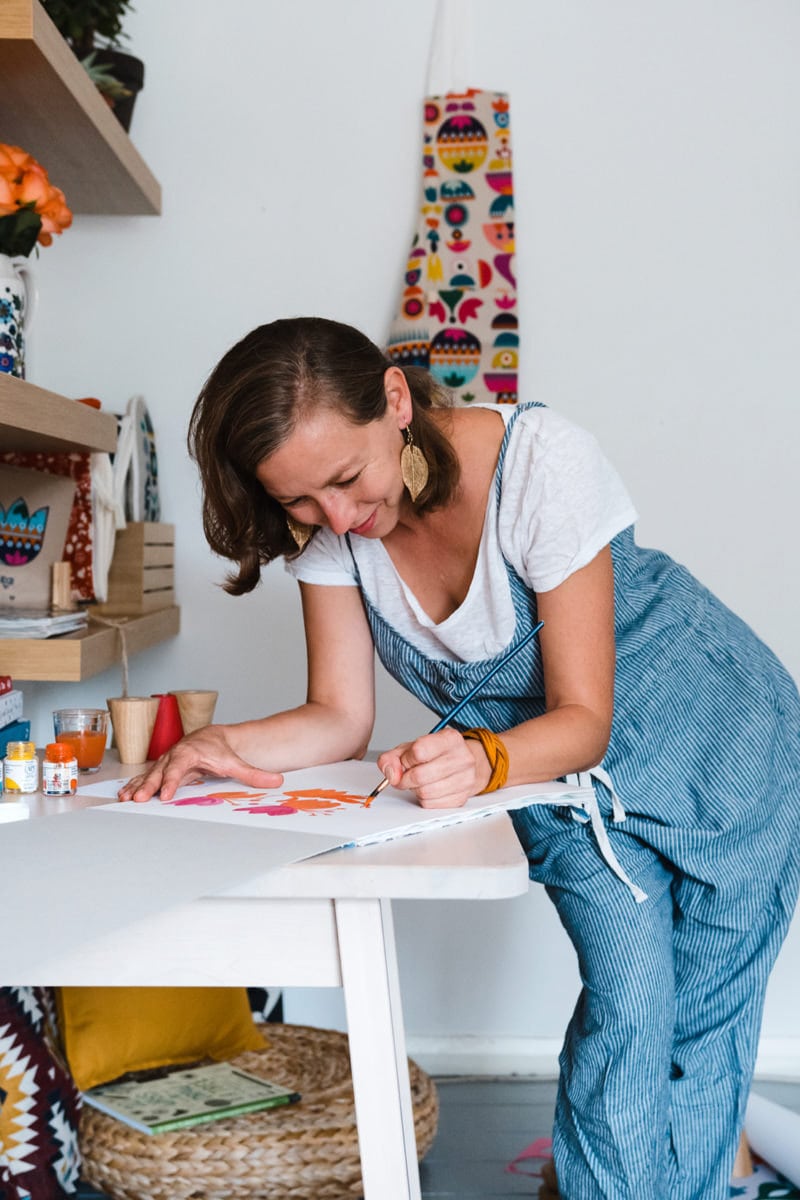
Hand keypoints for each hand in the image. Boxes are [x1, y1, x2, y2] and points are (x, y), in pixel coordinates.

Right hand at [117, 725, 283, 803]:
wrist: (212, 737)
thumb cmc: (221, 750)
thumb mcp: (237, 763)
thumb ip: (255, 774)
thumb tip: (277, 781)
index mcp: (190, 753)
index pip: (179, 768)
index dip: (171, 781)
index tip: (164, 794)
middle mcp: (174, 755)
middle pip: (159, 771)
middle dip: (148, 785)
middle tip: (138, 799)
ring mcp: (166, 761)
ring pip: (149, 773)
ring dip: (136, 785)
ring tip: (125, 798)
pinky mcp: (162, 768)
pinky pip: (146, 777)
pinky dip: (135, 785)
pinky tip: (125, 795)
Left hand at [376, 728, 490, 807]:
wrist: (461, 764)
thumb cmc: (435, 754)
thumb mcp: (411, 747)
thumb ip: (392, 757)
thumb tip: (391, 775)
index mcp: (450, 739)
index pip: (419, 751)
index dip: (405, 760)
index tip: (405, 761)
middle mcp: (462, 758)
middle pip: (420, 775)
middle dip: (405, 779)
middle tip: (405, 777)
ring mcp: (465, 780)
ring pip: (425, 792)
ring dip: (415, 789)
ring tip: (419, 782)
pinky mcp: (461, 798)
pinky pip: (431, 804)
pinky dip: (423, 799)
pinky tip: (429, 789)